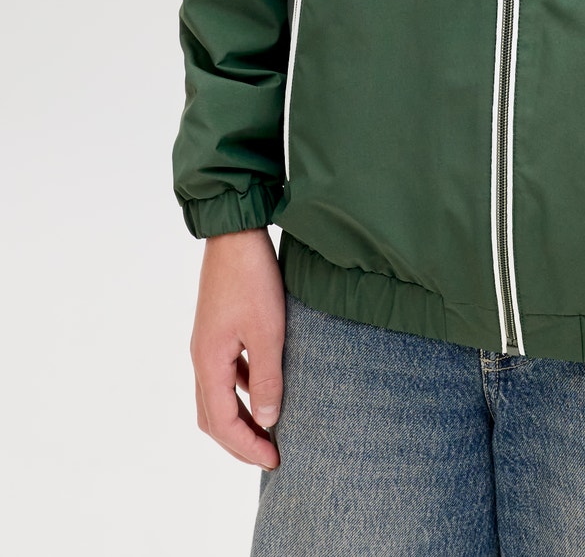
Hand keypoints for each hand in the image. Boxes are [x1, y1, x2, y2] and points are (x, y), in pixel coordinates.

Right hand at [190, 226, 285, 469]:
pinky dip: (240, 392)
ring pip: (216, 397)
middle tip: (270, 455)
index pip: (222, 423)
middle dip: (239, 442)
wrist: (235, 233)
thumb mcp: (268, 330)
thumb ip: (267, 377)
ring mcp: (206, 344)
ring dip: (238, 419)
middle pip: (212, 417)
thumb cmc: (252, 279)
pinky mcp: (216, 330)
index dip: (247, 447)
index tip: (275, 460)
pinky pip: (224, 374)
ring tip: (268, 430)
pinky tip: (262, 388)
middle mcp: (200, 358)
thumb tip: (268, 419)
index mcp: (208, 363)